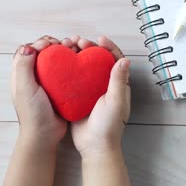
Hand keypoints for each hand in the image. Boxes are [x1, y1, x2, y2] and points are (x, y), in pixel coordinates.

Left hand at [11, 36, 66, 145]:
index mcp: (21, 74)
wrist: (45, 135)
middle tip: (66, 44)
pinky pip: (66, 71)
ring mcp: (47, 82)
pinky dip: (73, 64)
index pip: (28, 50)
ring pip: (56, 60)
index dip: (40, 43)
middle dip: (54, 44)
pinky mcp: (60, 89)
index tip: (51, 45)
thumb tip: (29, 47)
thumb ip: (23, 67)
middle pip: (43, 52)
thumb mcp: (24, 88)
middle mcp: (33, 76)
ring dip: (65, 51)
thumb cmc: (33, 113)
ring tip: (75, 48)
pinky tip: (80, 61)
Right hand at [63, 36, 130, 158]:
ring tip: (69, 48)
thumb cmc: (109, 126)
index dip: (108, 47)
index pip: (115, 60)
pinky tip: (60, 64)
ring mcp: (90, 91)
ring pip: (85, 68)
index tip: (99, 40)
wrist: (94, 146)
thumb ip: (119, 81)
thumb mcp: (116, 101)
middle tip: (79, 42)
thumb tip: (124, 59)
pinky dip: (68, 70)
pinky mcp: (78, 98)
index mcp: (118, 85)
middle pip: (98, 60)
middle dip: (90, 48)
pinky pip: (73, 80)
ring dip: (78, 56)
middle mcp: (104, 85)